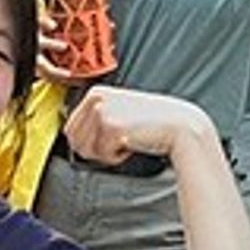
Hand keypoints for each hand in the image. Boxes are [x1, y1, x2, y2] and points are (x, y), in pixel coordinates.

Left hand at [62, 85, 211, 165]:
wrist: (179, 125)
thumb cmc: (151, 122)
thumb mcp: (118, 111)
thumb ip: (95, 118)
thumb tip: (71, 139)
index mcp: (95, 93)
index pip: (70, 128)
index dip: (88, 142)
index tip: (109, 140)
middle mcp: (96, 99)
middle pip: (75, 141)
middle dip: (95, 149)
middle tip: (118, 142)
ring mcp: (103, 112)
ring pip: (87, 150)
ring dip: (107, 153)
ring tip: (127, 140)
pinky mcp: (112, 127)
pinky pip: (104, 155)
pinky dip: (118, 157)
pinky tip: (134, 143)